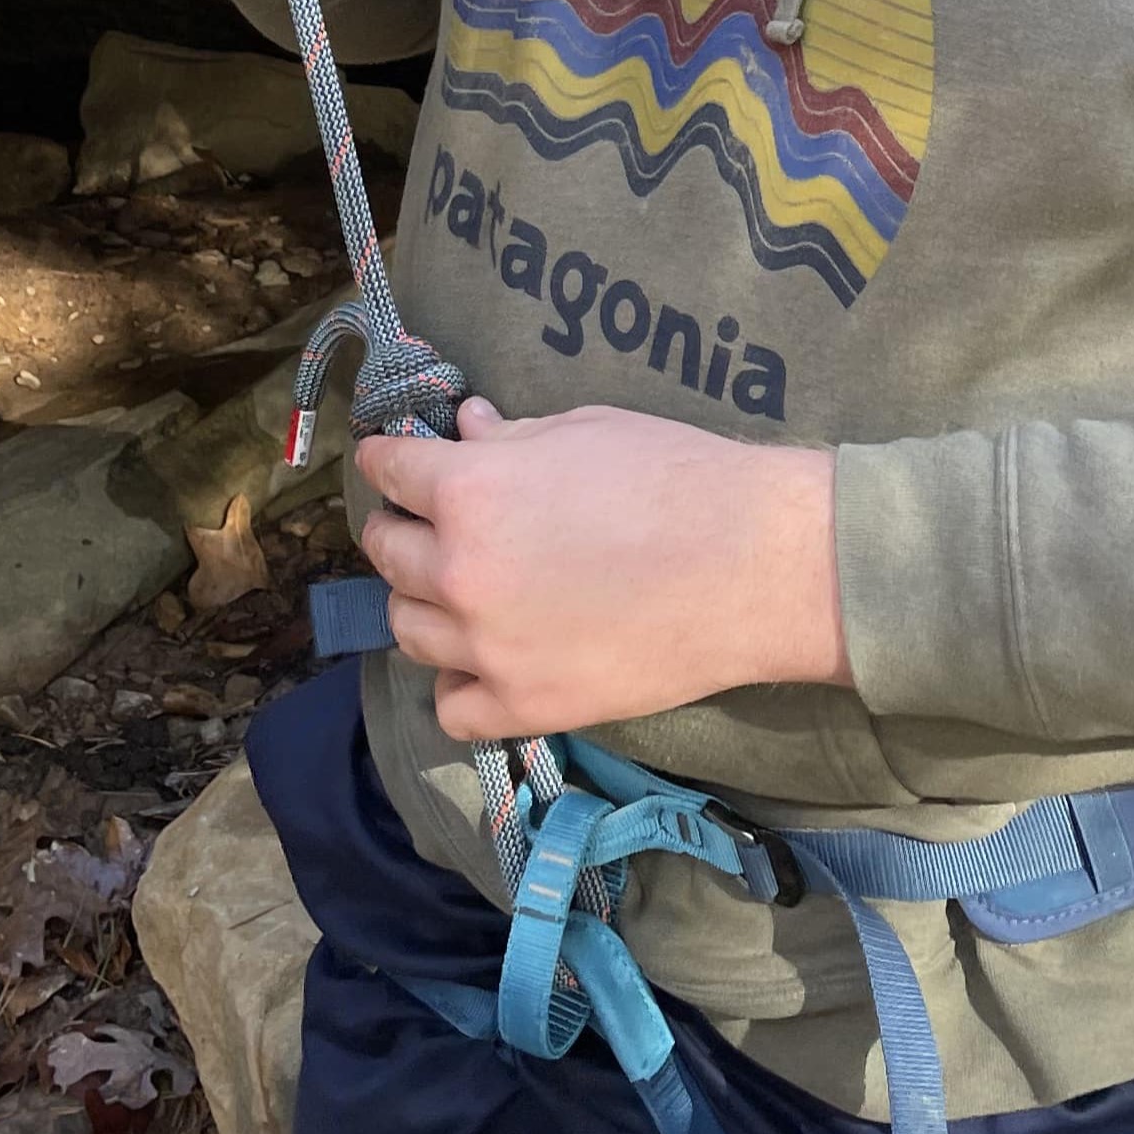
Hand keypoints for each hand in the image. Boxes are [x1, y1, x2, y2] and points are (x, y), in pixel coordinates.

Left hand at [357, 400, 848, 741]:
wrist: (747, 564)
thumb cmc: (675, 476)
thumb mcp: (585, 431)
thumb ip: (511, 436)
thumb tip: (467, 427)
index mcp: (468, 489)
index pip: (389, 471)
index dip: (390, 460)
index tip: (396, 461)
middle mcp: (457, 570)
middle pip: (386, 552)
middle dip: (400, 527)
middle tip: (431, 521)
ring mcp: (483, 647)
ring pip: (408, 630)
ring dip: (424, 602)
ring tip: (460, 591)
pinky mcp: (520, 706)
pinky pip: (450, 706)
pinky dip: (459, 681)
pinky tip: (487, 659)